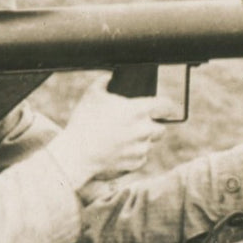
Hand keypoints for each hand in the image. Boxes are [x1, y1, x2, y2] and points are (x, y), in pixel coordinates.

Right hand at [48, 82, 164, 186]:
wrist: (76, 154)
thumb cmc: (83, 122)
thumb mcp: (91, 95)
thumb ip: (104, 81)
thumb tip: (109, 78)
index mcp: (138, 110)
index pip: (166, 105)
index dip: (165, 105)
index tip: (163, 107)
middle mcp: (144, 130)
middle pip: (161, 128)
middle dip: (152, 126)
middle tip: (136, 125)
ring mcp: (141, 149)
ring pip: (149, 144)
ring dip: (141, 141)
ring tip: (121, 139)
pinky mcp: (135, 164)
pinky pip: (140, 158)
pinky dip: (132, 155)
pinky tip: (117, 151)